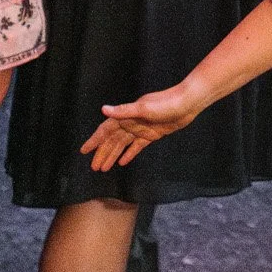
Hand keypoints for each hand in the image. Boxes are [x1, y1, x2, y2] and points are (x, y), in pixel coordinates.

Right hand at [80, 81, 205, 171]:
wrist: (187, 103)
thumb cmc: (166, 103)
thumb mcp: (143, 108)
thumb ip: (123, 111)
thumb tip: (103, 109)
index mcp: (127, 116)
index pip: (106, 130)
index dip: (94, 140)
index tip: (84, 151)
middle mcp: (131, 122)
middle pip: (112, 140)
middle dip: (102, 153)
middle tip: (94, 167)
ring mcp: (141, 129)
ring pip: (122, 145)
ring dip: (113, 155)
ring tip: (104, 168)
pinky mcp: (151, 134)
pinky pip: (136, 146)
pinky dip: (129, 154)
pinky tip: (122, 162)